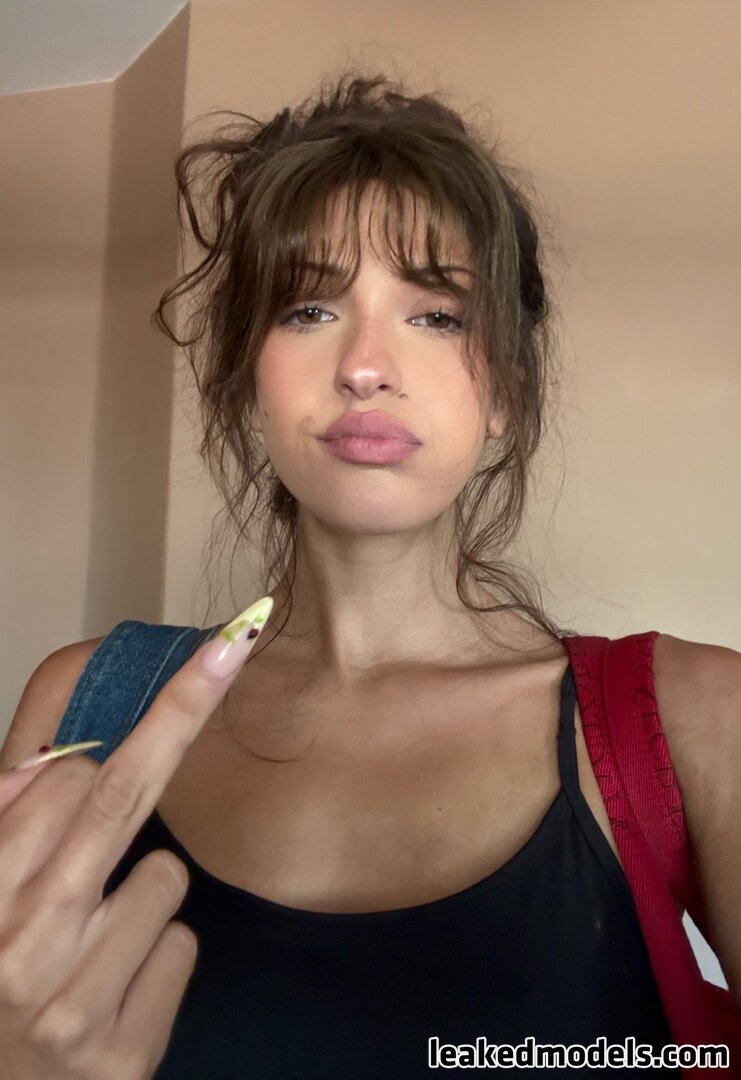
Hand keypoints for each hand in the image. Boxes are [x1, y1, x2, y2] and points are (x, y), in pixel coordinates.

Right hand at [0, 597, 272, 1079]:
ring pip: (165, 878)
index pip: (70, 778)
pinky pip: (182, 946)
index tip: (215, 654)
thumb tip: (43, 763)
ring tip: (99, 935)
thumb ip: (2, 827)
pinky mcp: (121, 1054)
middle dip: (178, 721)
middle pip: (120, 801)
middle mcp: (18, 947)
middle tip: (226, 654)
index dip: (155, 714)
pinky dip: (161, 954)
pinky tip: (120, 984)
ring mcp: (70, 1004)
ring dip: (145, 893)